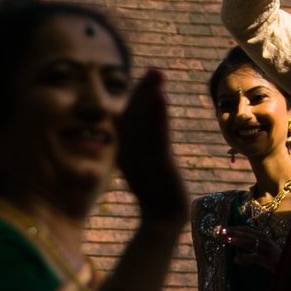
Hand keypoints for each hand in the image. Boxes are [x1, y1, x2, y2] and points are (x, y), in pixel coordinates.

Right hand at [117, 70, 188, 229]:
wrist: (164, 219)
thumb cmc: (156, 193)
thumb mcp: (145, 167)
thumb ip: (144, 148)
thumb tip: (142, 134)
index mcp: (126, 150)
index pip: (129, 118)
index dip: (138, 97)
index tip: (149, 80)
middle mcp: (131, 150)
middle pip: (134, 114)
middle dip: (144, 90)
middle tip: (155, 71)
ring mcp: (142, 156)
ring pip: (144, 121)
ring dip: (150, 95)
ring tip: (157, 74)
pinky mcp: (157, 162)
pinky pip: (156, 135)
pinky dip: (157, 115)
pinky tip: (161, 97)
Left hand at [219, 225, 282, 270]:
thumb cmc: (277, 262)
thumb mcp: (265, 253)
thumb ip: (253, 251)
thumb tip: (235, 257)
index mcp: (265, 238)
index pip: (248, 230)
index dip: (236, 228)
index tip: (224, 229)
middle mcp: (267, 241)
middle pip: (249, 234)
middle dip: (235, 232)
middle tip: (222, 231)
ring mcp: (269, 250)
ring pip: (252, 242)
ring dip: (239, 240)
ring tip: (227, 240)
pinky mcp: (271, 260)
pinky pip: (256, 257)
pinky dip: (245, 258)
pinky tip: (235, 260)